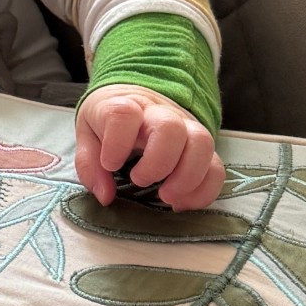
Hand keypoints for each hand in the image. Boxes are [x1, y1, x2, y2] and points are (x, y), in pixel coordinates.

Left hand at [75, 85, 224, 212]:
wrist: (136, 101)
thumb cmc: (109, 123)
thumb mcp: (88, 136)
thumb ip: (89, 164)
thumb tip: (105, 195)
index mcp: (126, 107)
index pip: (124, 115)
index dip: (117, 142)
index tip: (110, 164)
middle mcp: (160, 114)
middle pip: (172, 128)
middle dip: (158, 163)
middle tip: (140, 181)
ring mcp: (186, 129)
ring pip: (203, 143)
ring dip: (187, 178)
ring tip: (165, 197)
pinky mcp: (201, 149)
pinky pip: (217, 168)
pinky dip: (203, 192)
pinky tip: (180, 204)